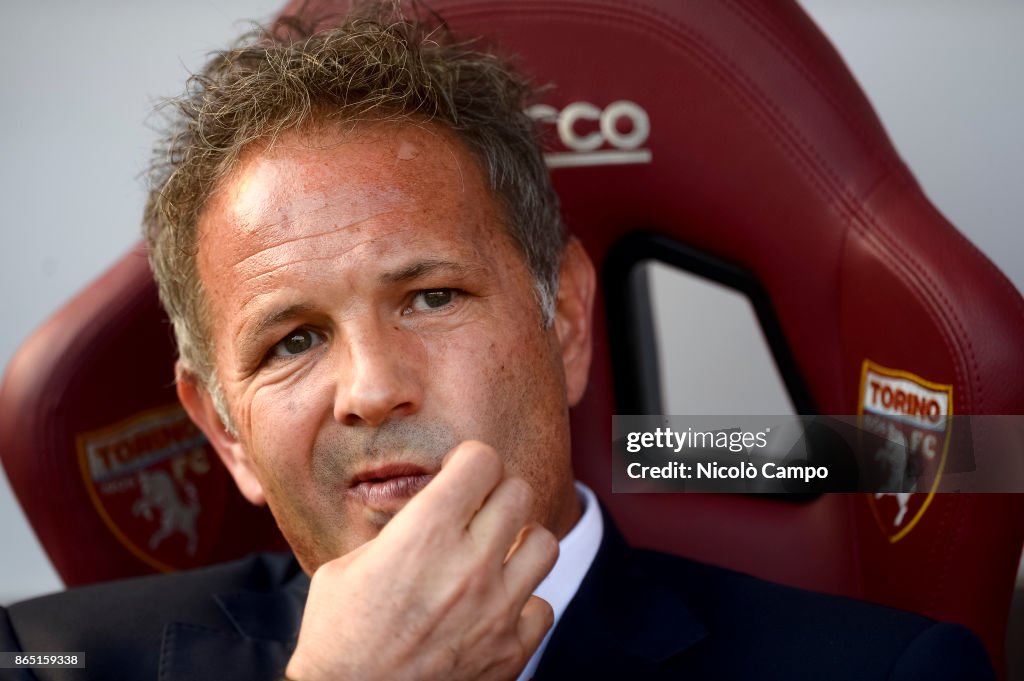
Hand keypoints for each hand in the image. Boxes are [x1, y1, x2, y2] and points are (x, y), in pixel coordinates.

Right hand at [284, 441, 558, 680]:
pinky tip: (495, 609)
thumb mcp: (346, 569)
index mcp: (423, 533)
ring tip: (497, 555)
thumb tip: (422, 514)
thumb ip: (395, 534)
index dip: (469, 461)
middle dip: (496, 495)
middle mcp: (468, 564)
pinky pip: (542, 606)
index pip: (481, 461)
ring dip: (521, 544)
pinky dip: (523, 605)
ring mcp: (496, 609)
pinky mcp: (510, 650)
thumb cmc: (337, 641)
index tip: (459, 473)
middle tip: (478, 511)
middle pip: (518, 493)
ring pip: (545, 544)